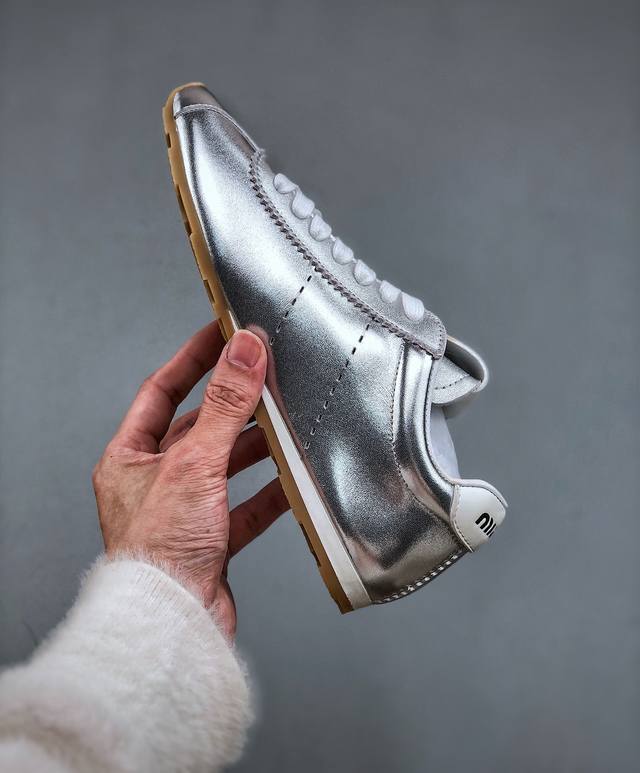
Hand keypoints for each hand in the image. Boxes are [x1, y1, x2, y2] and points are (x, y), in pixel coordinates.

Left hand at [92, 322, 287, 637]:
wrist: (172, 624)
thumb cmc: (160, 551)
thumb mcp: (194, 464)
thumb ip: (225, 405)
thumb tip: (243, 350)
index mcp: (129, 459)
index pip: (161, 391)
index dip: (192, 359)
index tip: (220, 333)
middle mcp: (152, 483)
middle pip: (198, 428)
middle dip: (233, 404)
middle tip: (264, 376)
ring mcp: (182, 512)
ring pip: (224, 465)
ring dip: (254, 446)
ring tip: (284, 423)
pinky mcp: (210, 540)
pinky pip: (244, 506)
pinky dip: (269, 492)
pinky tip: (293, 479)